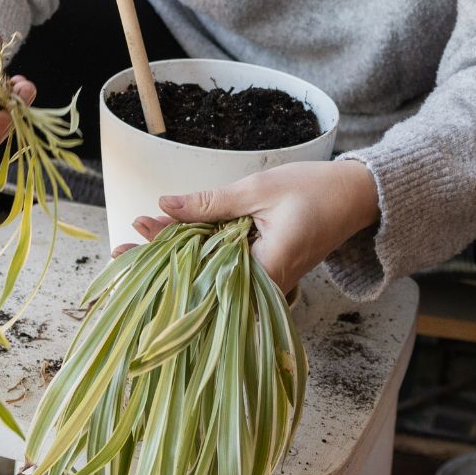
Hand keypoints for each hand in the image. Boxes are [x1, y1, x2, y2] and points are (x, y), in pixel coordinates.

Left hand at [114, 160, 380, 293]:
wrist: (357, 197)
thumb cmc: (315, 189)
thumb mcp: (257, 190)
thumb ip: (210, 203)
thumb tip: (163, 204)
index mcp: (266, 268)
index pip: (202, 272)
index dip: (162, 258)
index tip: (130, 243)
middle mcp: (265, 285)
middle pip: (202, 279)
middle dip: (160, 262)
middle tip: (119, 248)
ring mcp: (266, 281)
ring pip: (211, 273)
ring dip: (177, 256)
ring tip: (137, 240)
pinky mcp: (266, 272)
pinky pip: (226, 267)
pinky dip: (200, 253)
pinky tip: (172, 241)